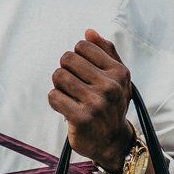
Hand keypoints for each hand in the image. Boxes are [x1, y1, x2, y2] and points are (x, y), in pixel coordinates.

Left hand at [48, 28, 135, 172]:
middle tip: (73, 85)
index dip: (77, 57)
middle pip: (68, 59)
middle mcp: (110, 87)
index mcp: (119, 72)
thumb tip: (89, 32)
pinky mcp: (81, 118)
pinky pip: (53, 96)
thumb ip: (106, 52)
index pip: (82, 46)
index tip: (82, 71)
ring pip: (58, 76)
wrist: (112, 142)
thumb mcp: (117, 78)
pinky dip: (55, 100)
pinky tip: (65, 107)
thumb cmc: (111, 105)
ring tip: (69, 95)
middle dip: (66, 70)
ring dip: (59, 86)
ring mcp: (96, 103)